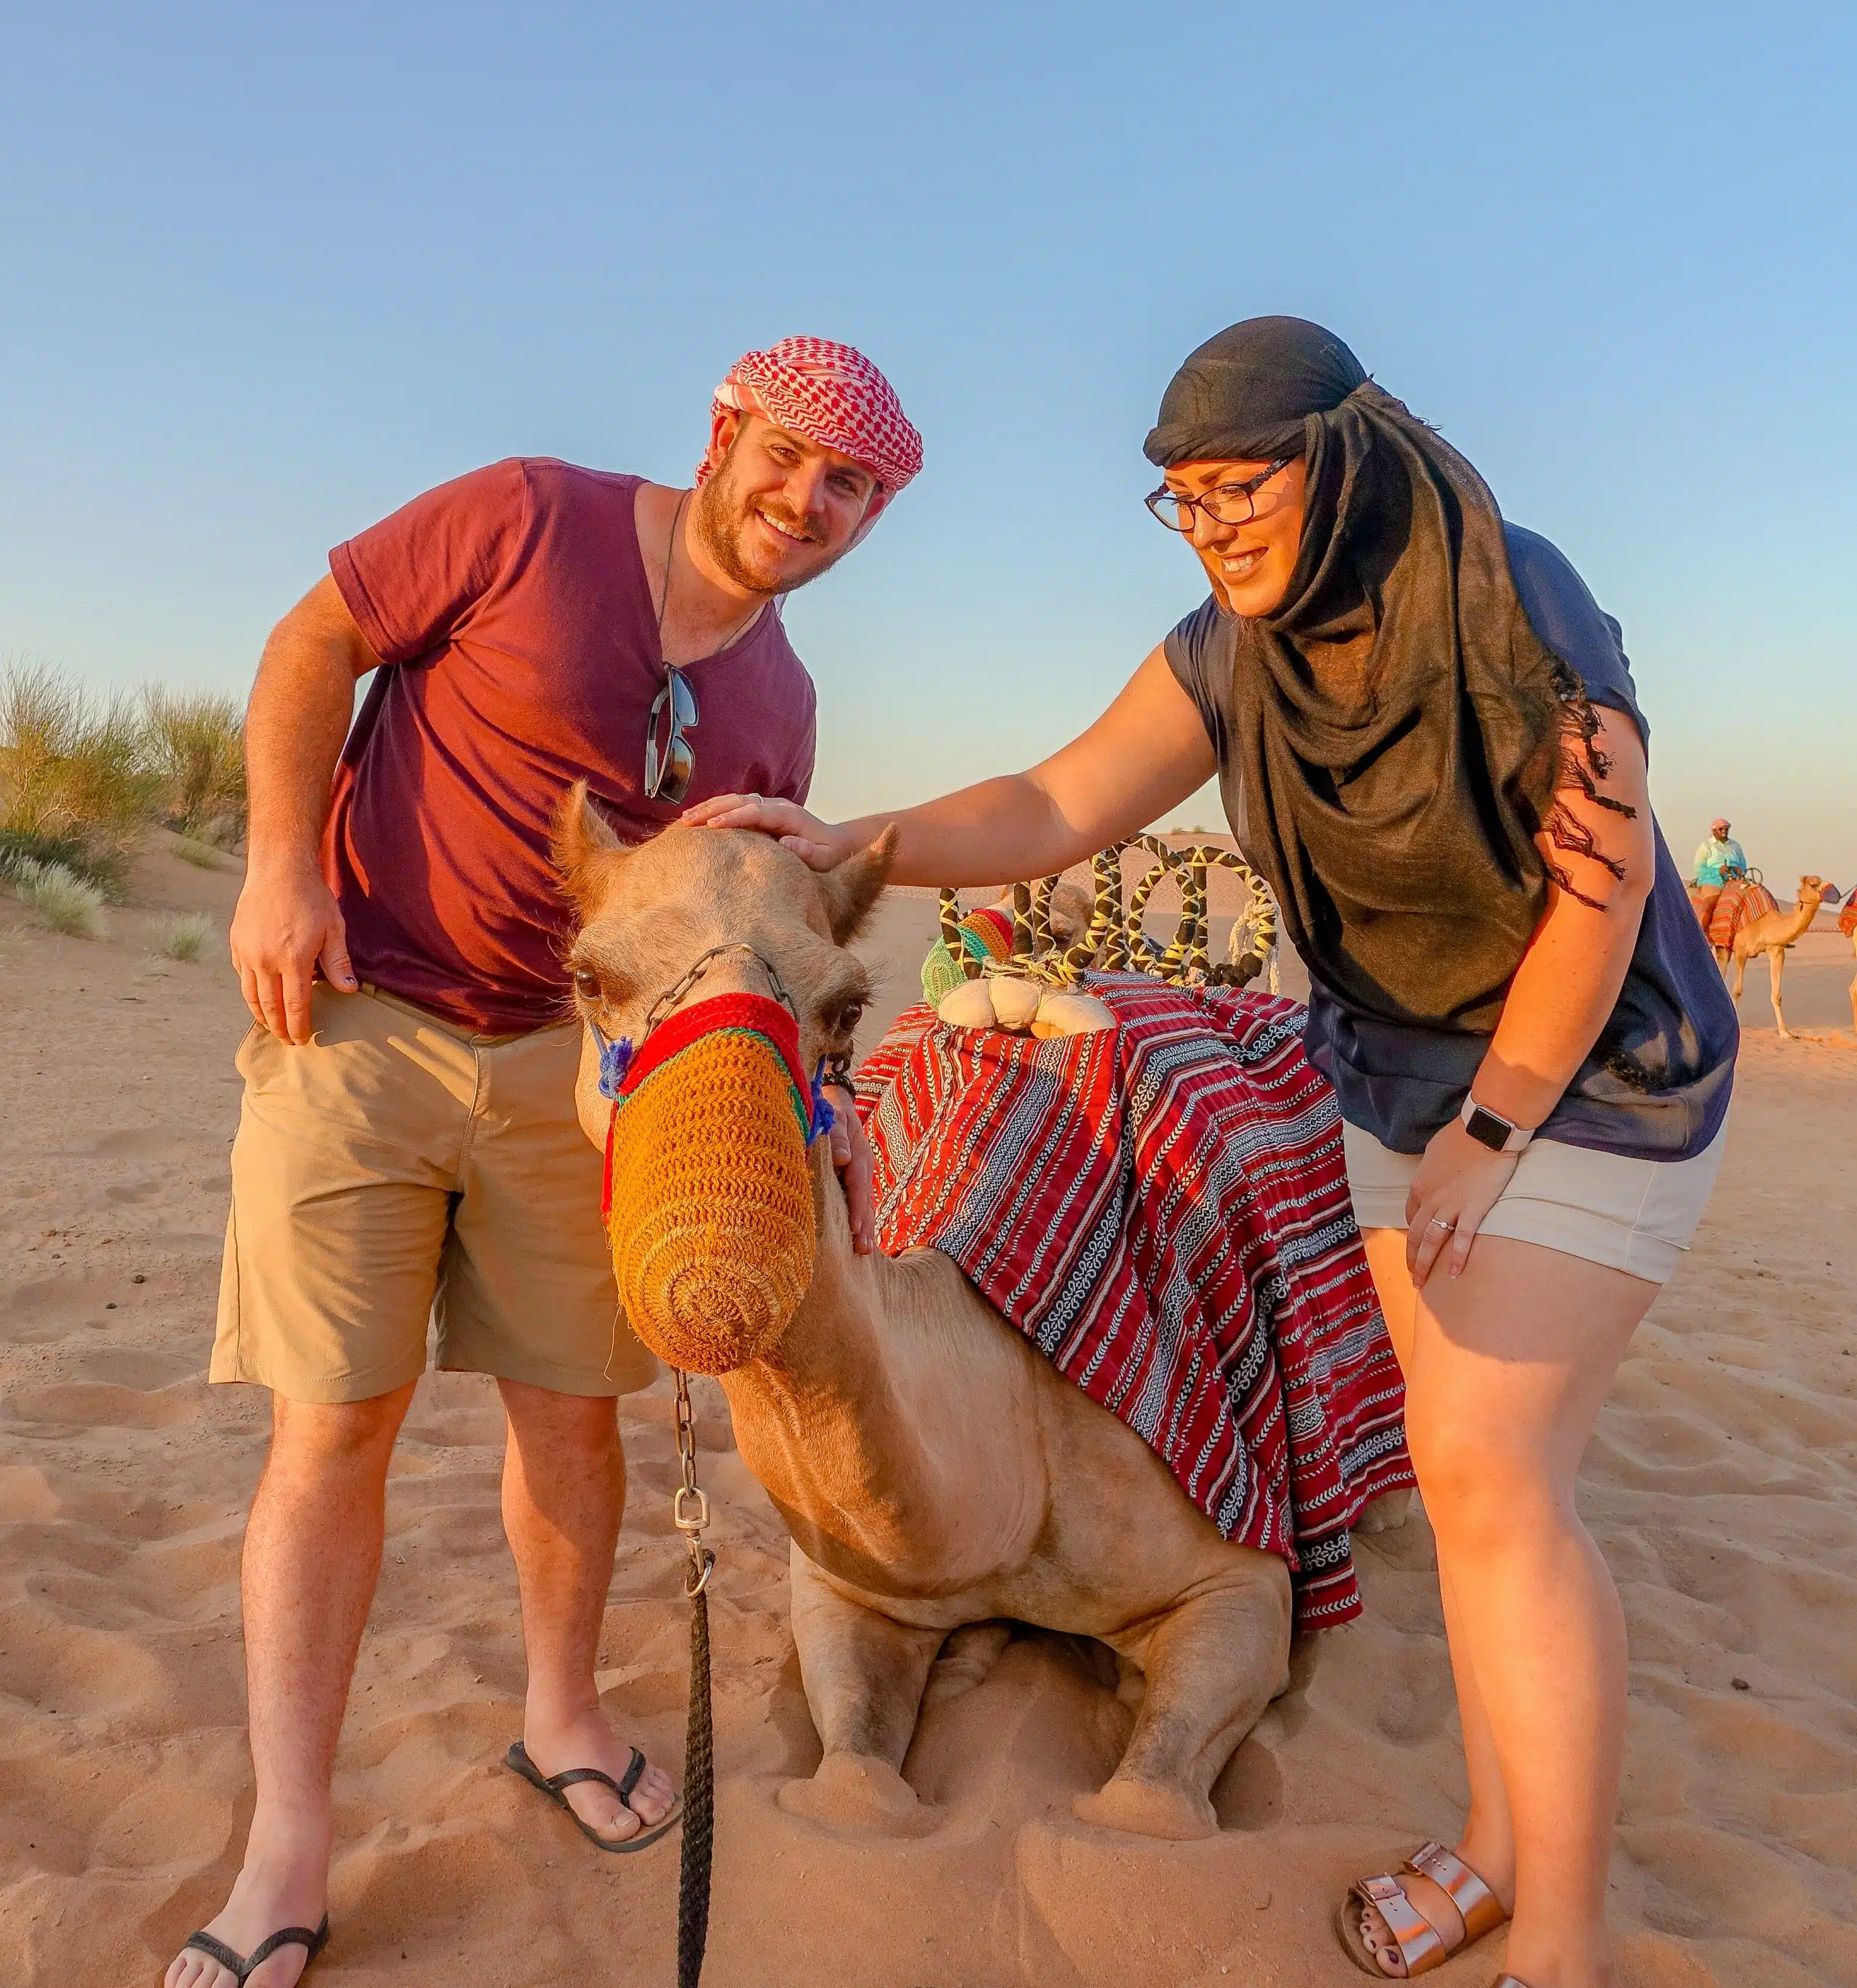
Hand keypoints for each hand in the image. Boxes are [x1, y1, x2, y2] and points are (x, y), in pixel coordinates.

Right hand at [229, 858, 357, 1044]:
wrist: (279, 870)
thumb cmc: (312, 898)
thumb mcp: (333, 929)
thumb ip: (338, 963)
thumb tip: (348, 991)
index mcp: (293, 960)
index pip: (295, 1005)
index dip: (299, 1026)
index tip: (302, 1041)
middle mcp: (266, 961)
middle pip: (270, 1007)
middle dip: (279, 1028)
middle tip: (287, 1041)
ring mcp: (247, 953)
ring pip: (250, 995)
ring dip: (261, 1015)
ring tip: (271, 1027)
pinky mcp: (236, 944)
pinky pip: (242, 976)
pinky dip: (250, 992)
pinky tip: (259, 998)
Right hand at [681, 792, 851, 871]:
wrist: (836, 842)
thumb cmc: (828, 854)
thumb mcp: (823, 858)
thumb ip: (806, 851)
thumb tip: (786, 842)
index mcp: (788, 815)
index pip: (755, 812)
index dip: (733, 818)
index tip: (712, 826)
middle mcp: (776, 805)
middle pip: (739, 801)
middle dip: (711, 809)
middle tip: (686, 821)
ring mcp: (768, 806)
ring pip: (733, 800)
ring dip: (709, 807)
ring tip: (684, 819)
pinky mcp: (762, 811)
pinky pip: (735, 807)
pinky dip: (715, 810)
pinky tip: (698, 819)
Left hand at [825, 1084, 875, 1254]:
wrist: (838, 1102)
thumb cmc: (829, 1110)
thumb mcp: (833, 1117)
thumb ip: (836, 1136)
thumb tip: (841, 1158)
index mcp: (858, 1154)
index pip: (857, 1185)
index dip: (856, 1206)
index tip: (854, 1227)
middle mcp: (864, 1165)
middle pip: (866, 1199)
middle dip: (865, 1225)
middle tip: (861, 1250)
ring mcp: (863, 1172)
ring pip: (867, 1203)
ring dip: (866, 1227)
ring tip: (863, 1251)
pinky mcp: (859, 1177)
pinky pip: (863, 1201)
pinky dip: (863, 1219)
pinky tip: (860, 1237)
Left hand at [1404, 1117, 1519, 1286]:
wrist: (1485, 1129)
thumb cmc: (1462, 1135)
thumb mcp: (1435, 1152)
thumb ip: (1432, 1170)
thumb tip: (1433, 1175)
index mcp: (1420, 1185)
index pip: (1412, 1216)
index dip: (1412, 1234)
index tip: (1416, 1246)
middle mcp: (1430, 1199)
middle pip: (1415, 1235)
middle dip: (1412, 1258)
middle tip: (1413, 1277)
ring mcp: (1449, 1206)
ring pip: (1431, 1242)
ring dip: (1424, 1265)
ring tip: (1422, 1284)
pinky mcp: (1472, 1209)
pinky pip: (1461, 1239)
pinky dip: (1456, 1258)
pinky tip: (1454, 1274)